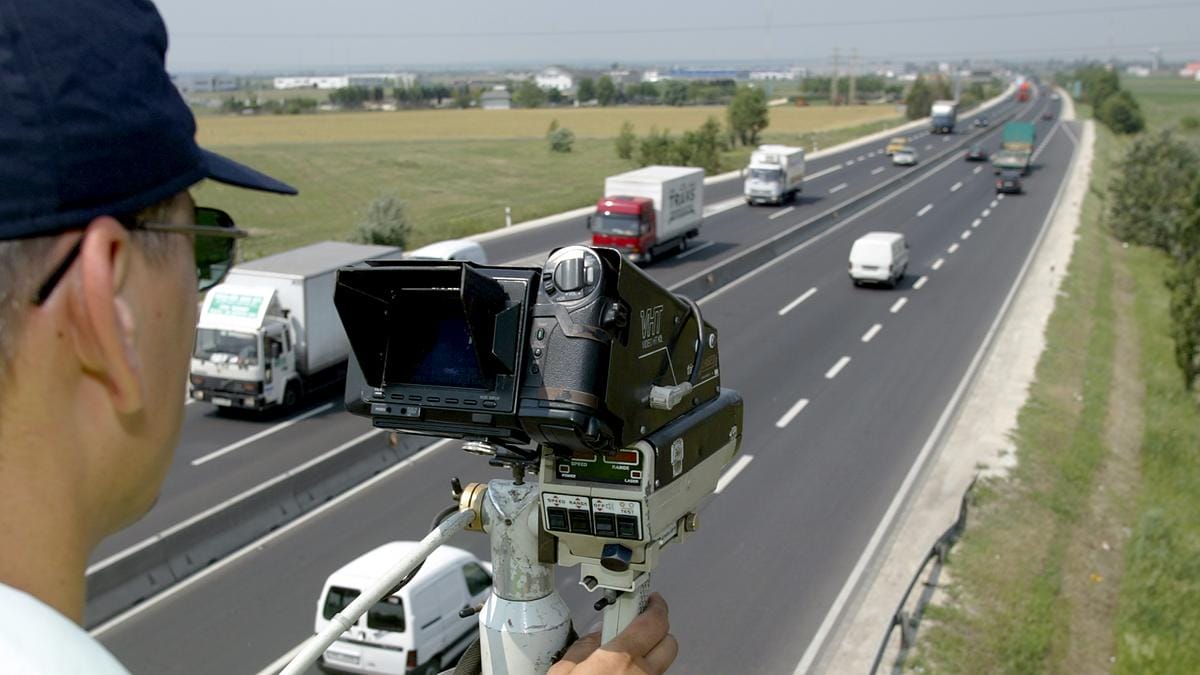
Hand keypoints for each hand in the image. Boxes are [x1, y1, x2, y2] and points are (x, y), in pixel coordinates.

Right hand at [548, 593, 677, 674]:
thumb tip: (595, 634)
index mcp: (620, 659)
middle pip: (670, 642)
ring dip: (650, 656)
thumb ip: (583, 647)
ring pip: (662, 666)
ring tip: (626, 656)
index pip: (654, 621)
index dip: (655, 606)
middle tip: (639, 625)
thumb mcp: (563, 673)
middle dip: (657, 630)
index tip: (650, 600)